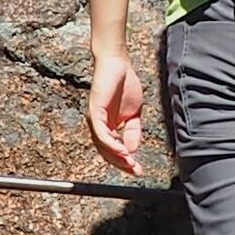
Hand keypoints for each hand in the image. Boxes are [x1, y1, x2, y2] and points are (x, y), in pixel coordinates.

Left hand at [87, 50, 144, 171]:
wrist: (117, 64)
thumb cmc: (124, 85)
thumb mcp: (134, 114)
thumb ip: (133, 131)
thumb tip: (132, 150)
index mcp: (108, 127)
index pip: (114, 151)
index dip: (126, 163)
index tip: (139, 171)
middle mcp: (99, 126)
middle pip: (107, 153)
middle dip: (122, 165)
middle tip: (136, 171)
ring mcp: (95, 120)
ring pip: (103, 146)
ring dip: (117, 158)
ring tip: (131, 164)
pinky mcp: (94, 112)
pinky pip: (102, 134)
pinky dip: (112, 145)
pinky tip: (124, 151)